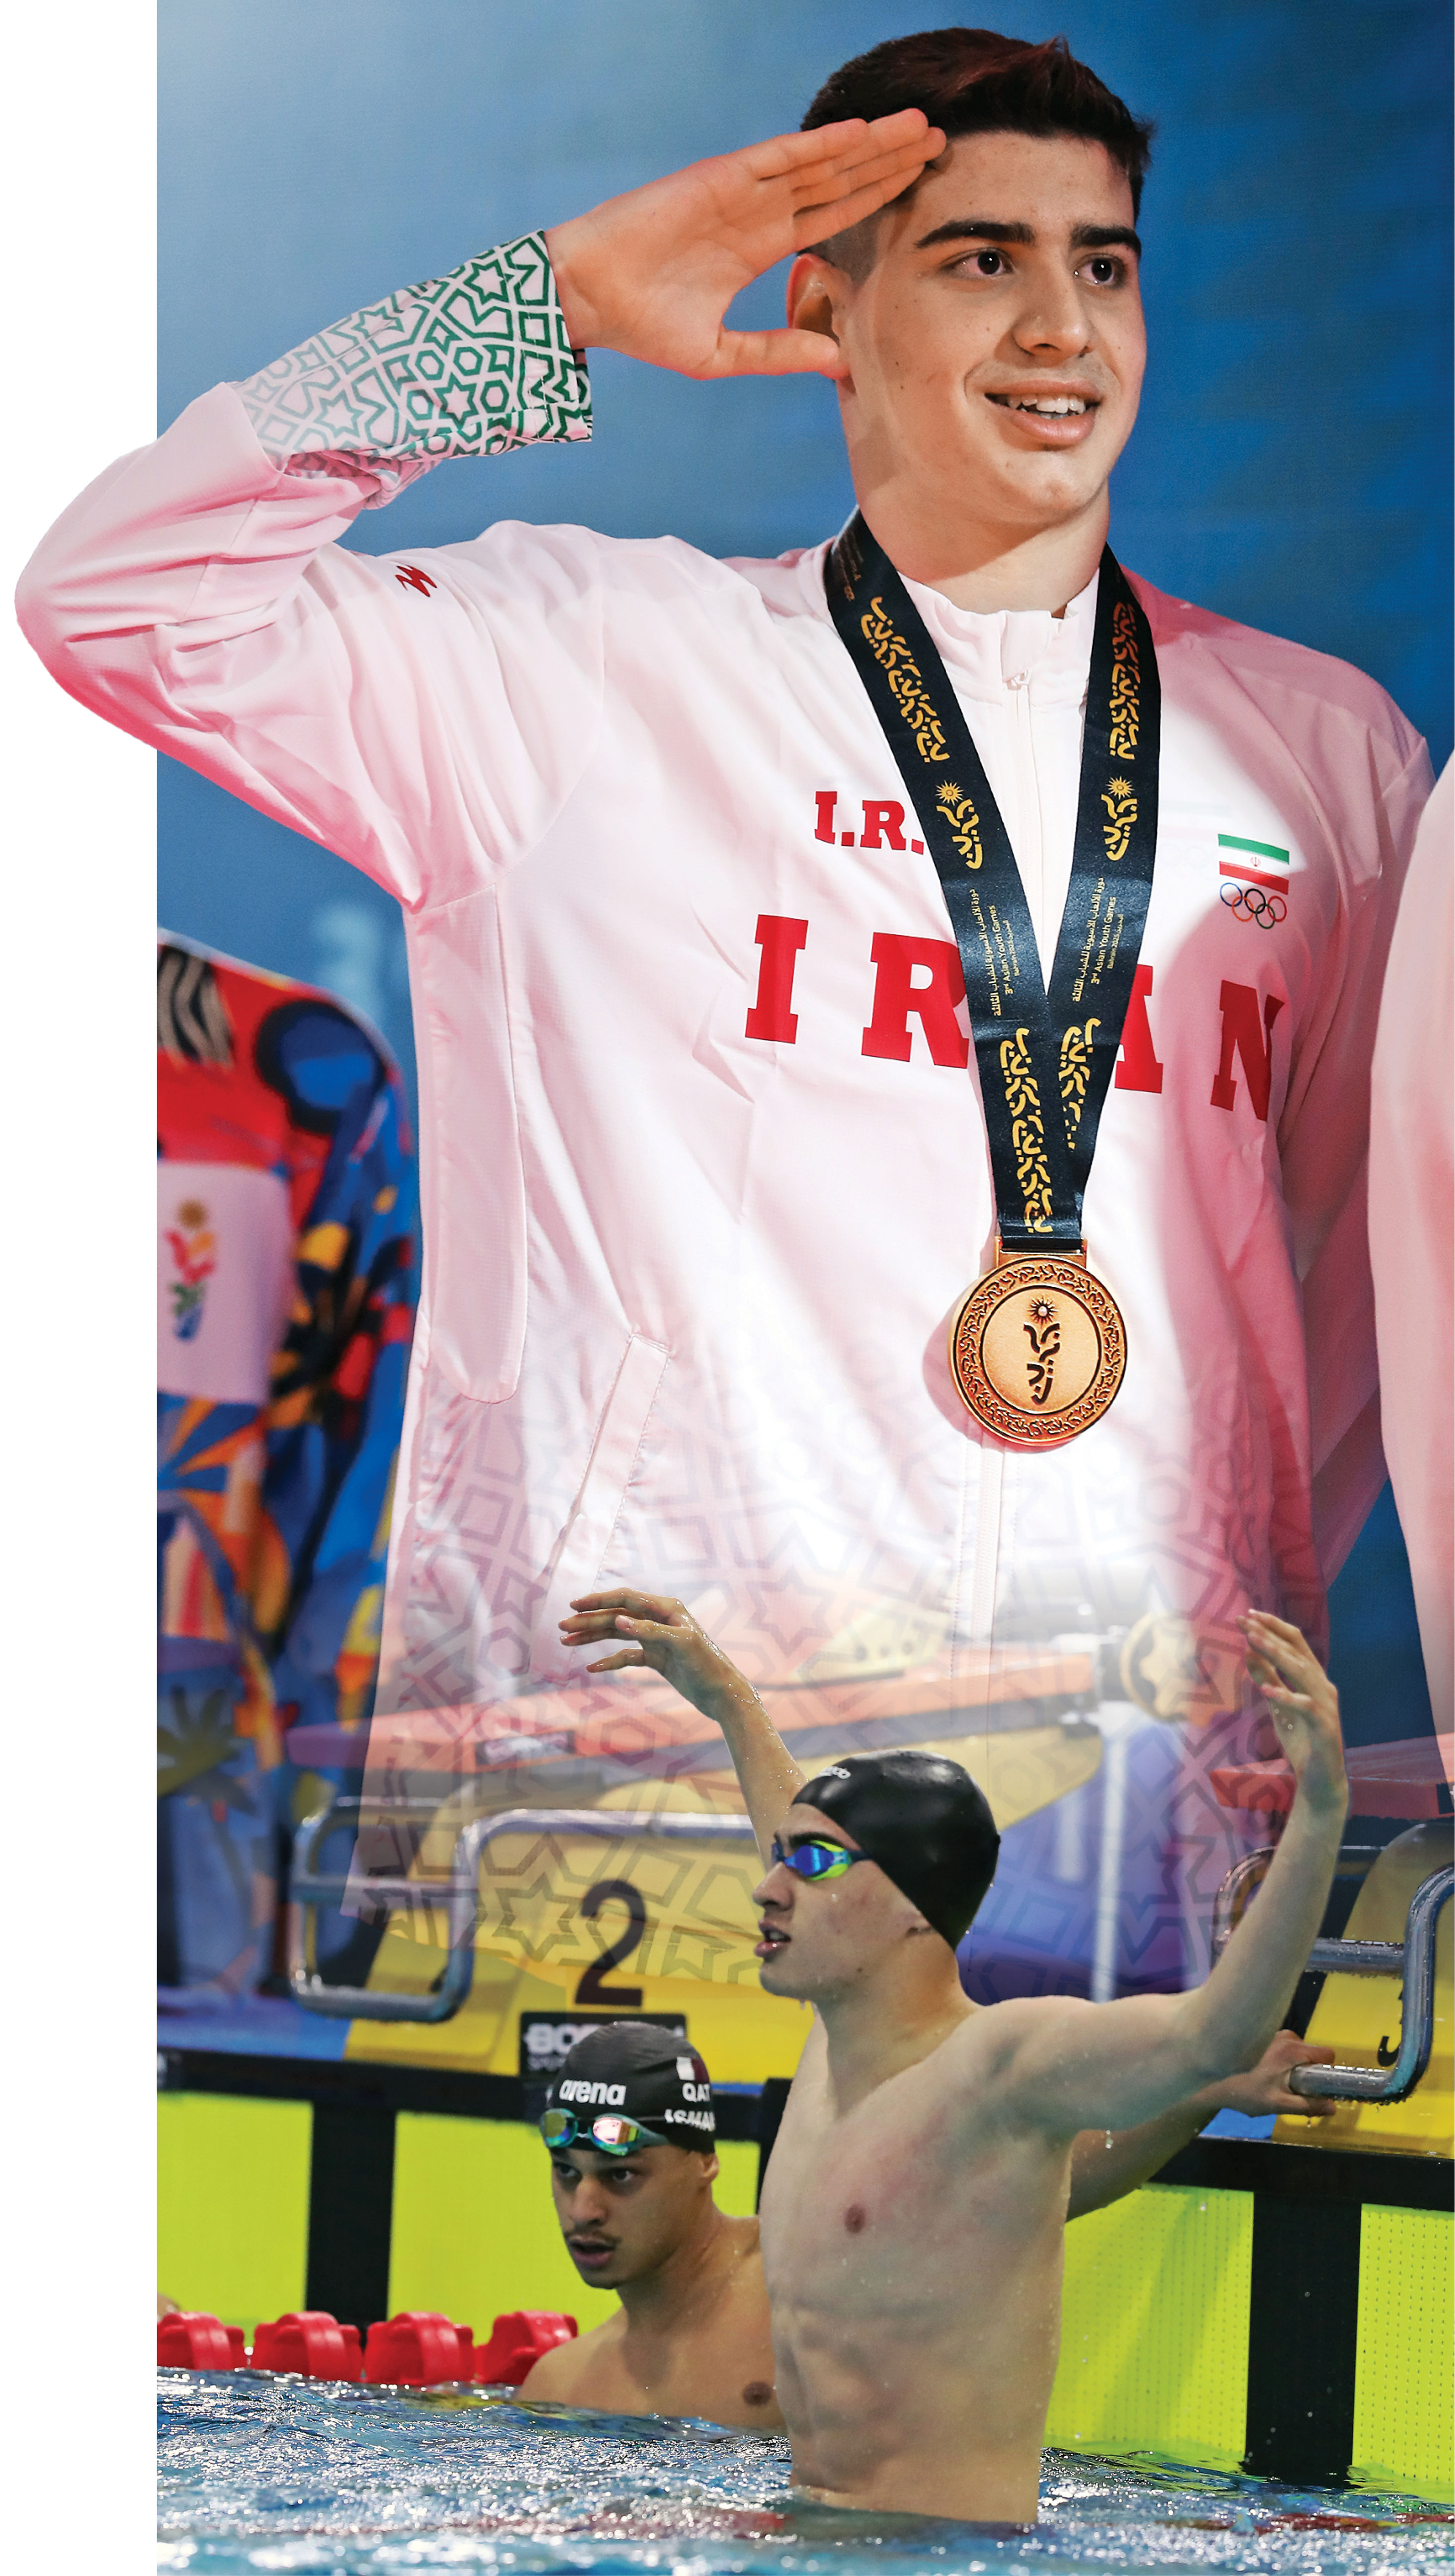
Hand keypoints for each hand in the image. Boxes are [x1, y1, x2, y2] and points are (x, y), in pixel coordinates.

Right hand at [543, 111, 942, 378]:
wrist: (587, 300)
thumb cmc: (641, 325)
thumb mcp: (721, 353)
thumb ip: (779, 352)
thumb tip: (837, 361)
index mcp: (761, 245)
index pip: (834, 214)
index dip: (877, 196)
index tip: (921, 184)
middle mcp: (758, 211)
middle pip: (839, 179)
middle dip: (889, 160)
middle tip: (940, 141)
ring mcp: (741, 191)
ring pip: (820, 161)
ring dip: (869, 144)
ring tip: (918, 127)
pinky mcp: (718, 180)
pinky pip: (778, 157)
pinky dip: (819, 144)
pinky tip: (860, 132)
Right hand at [561, 1586, 756, 1722]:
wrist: (723, 1694)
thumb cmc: (707, 1665)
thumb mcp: (681, 1645)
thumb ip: (650, 1631)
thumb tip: (619, 1619)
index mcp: (666, 1608)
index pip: (625, 1598)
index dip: (598, 1600)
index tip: (573, 1605)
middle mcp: (659, 1619)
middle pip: (616, 1615)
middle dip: (589, 1620)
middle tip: (562, 1627)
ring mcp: (656, 1639)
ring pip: (618, 1634)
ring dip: (593, 1637)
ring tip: (567, 1642)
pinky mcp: (657, 1659)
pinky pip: (627, 1656)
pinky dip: (610, 1661)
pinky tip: (592, 1668)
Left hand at [1209, 2027, 1335, 2120]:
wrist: (1210, 2080)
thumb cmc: (1245, 2091)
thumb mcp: (1278, 2104)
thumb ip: (1307, 2105)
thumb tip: (1332, 2107)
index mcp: (1292, 2048)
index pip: (1326, 2054)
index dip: (1326, 2072)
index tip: (1317, 2087)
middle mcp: (1285, 2035)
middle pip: (1312, 2053)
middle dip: (1307, 2072)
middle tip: (1291, 2089)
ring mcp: (1273, 2034)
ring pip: (1297, 2052)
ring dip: (1292, 2068)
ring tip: (1274, 2083)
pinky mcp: (1263, 2037)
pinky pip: (1284, 2049)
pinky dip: (1281, 2062)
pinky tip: (1263, 2075)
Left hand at [1238, 1610, 1346, 1820]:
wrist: (1320, 1780)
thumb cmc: (1301, 1741)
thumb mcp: (1277, 1706)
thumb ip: (1267, 1679)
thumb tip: (1249, 1651)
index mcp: (1314, 1680)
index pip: (1296, 1644)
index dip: (1273, 1627)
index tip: (1248, 1615)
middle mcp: (1323, 1687)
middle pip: (1297, 1652)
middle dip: (1270, 1634)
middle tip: (1244, 1620)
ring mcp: (1326, 1706)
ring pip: (1302, 1673)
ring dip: (1276, 1655)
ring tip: (1252, 1641)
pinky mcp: (1324, 1727)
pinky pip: (1304, 1707)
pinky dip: (1286, 1697)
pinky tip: (1266, 1690)